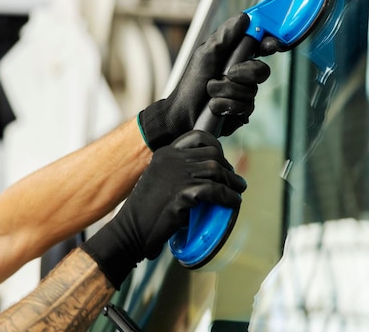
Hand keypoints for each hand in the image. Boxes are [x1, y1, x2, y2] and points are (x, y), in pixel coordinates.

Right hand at [81, 130, 245, 288]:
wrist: (129, 231)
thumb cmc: (145, 212)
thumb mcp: (160, 181)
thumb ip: (179, 173)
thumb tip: (207, 176)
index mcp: (165, 153)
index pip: (197, 137)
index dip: (215, 146)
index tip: (222, 161)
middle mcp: (172, 159)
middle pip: (212, 153)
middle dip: (227, 166)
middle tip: (234, 180)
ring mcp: (177, 174)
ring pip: (216, 170)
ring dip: (231, 181)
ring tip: (238, 191)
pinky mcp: (182, 193)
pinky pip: (215, 190)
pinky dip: (228, 197)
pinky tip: (234, 203)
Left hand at [138, 13, 271, 149]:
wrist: (183, 114)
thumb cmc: (192, 83)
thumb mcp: (206, 54)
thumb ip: (225, 36)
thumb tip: (244, 17)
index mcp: (236, 57)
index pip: (260, 48)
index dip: (269, 44)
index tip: (269, 45)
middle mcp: (243, 75)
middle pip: (262, 71)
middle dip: (243, 73)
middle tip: (228, 74)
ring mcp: (244, 94)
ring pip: (251, 91)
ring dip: (227, 91)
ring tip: (211, 93)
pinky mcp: (242, 112)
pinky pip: (245, 107)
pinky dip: (226, 106)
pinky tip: (215, 106)